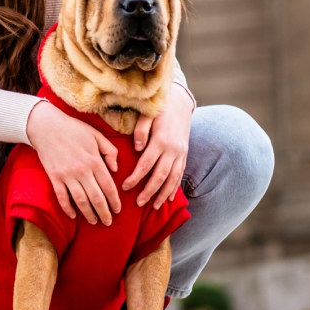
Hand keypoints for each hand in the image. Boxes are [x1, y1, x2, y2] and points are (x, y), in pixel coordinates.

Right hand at [26, 101, 120, 225]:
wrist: (46, 126)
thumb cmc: (74, 129)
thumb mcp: (97, 135)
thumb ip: (110, 151)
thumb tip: (116, 170)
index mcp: (95, 160)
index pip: (109, 186)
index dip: (114, 201)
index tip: (118, 210)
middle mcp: (82, 170)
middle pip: (96, 197)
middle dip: (104, 212)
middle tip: (108, 222)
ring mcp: (67, 175)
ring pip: (81, 200)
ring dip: (89, 214)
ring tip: (95, 222)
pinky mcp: (54, 177)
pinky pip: (62, 197)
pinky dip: (68, 208)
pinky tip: (74, 216)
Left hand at [123, 84, 193, 209]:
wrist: (181, 102)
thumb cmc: (159, 108)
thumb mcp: (147, 114)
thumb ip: (141, 130)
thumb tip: (136, 147)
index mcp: (160, 140)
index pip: (146, 164)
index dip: (135, 178)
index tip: (124, 187)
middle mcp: (172, 149)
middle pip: (160, 176)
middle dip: (149, 191)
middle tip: (138, 203)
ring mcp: (181, 153)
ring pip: (172, 178)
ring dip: (163, 194)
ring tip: (154, 206)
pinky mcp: (185, 154)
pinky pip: (180, 174)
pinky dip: (175, 187)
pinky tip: (169, 198)